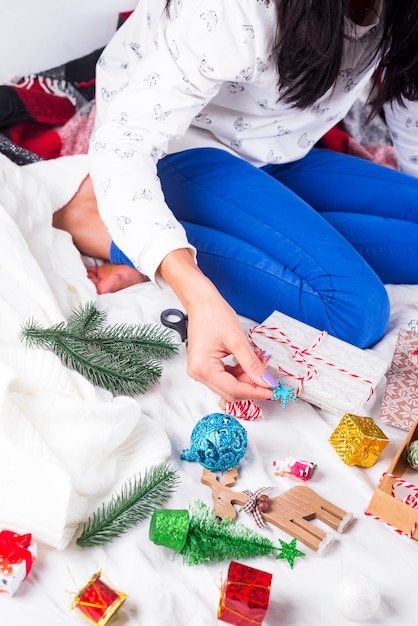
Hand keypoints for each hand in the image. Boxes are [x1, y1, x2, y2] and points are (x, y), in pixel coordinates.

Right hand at [158, 249, 276, 400]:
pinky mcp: (205, 366)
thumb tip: (265, 380)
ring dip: (247, 378)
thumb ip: (252, 364)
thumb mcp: (237, 340)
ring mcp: (200, 370)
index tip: (272, 391)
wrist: (202, 302)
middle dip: (252, 385)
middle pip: (231, 391)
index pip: (233, 389)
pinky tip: (249, 363)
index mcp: (203, 367)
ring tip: (260, 363)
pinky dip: (240, 373)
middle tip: (269, 377)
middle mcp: (198, 372)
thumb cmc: (213, 315)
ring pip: (229, 386)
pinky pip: (226, 377)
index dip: (255, 391)